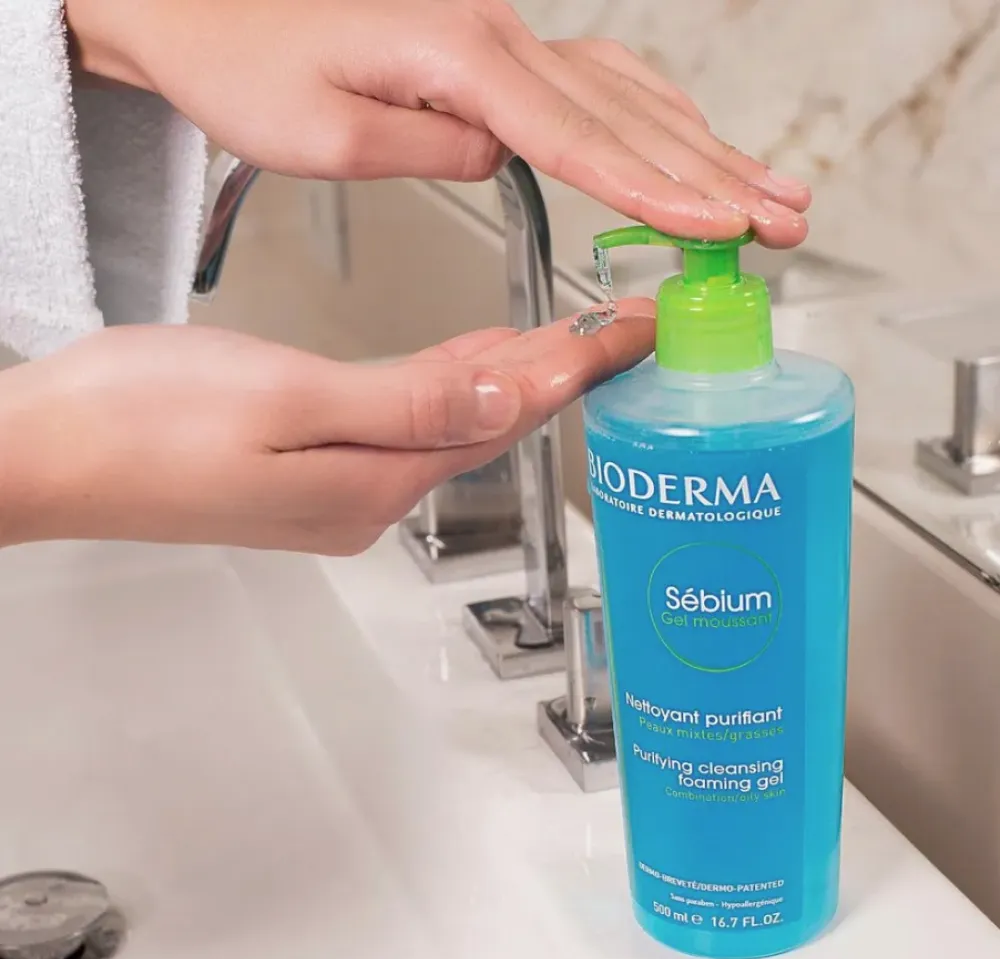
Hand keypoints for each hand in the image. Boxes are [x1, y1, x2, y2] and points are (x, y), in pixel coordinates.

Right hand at [0, 301, 653, 552]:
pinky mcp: (309, 470)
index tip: (633, 336)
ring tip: (566, 342)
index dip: (577, 371)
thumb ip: (408, 401)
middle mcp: (370, 496)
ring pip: (452, 424)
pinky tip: (468, 366)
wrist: (51, 453)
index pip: (507, 417)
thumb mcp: (287, 398)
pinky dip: (451, 389)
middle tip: (617, 333)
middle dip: (558, 376)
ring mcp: (339, 488)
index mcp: (376, 481)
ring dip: (510, 380)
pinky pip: (409, 424)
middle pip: (489, 425)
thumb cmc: (146, 423)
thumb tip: (509, 394)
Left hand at [66, 0, 809, 247]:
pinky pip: (593, 79)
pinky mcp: (490, 47)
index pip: (584, 141)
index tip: (722, 229)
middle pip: (630, 114)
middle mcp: (496, 37)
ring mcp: (500, 35)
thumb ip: (425, 147)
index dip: (660, 192)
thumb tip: (495, 155)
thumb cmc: (243, 62)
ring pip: (627, 92)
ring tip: (764, 190)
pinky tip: (682, 137)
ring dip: (702, 144)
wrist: (203, 2)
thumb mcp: (320, 132)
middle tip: (787, 216)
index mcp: (460, 59)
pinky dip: (651, 115)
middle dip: (714, 173)